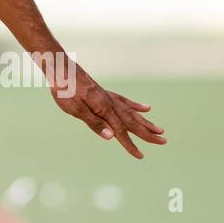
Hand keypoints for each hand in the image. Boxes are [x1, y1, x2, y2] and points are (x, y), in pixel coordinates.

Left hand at [50, 62, 165, 158]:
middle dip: (147, 133)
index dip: (129, 145)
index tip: (141, 156)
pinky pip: (124, 101)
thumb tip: (111, 137)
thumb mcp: (74, 108)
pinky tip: (146, 108)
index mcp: (103, 109)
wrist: (59, 67)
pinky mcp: (103, 92)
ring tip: (160, 129)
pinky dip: (135, 106)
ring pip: (131, 112)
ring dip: (146, 122)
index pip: (120, 131)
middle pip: (132, 122)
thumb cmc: (64, 89)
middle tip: (164, 141)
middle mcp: (109, 103)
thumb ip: (94, 122)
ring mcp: (108, 96)